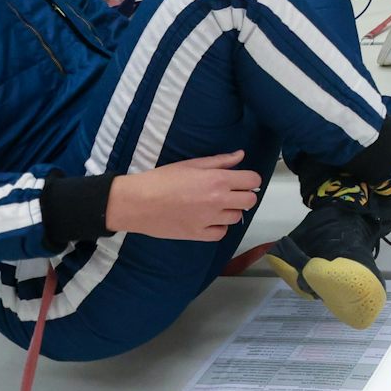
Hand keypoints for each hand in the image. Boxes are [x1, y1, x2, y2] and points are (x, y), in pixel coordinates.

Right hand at [105, 151, 259, 240]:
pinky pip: (221, 233)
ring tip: (215, 205)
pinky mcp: (199, 234)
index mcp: (217, 180)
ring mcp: (209, 220)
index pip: (253, 181)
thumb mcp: (191, 164)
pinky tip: (208, 219)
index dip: (249, 179)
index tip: (241, 179)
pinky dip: (218, 226)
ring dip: (230, 211)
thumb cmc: (162, 179)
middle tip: (230, 192)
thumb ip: (220, 161)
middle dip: (243, 194)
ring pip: (236, 217)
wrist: (137, 202)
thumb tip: (241, 155)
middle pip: (250, 201)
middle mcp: (218, 201)